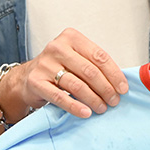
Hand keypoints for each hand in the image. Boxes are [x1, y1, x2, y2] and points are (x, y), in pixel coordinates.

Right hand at [7, 28, 128, 119]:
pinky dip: (75, 106)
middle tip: (114, 101)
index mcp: (71, 37)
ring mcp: (45, 64)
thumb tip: (120, 83)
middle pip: (89, 70)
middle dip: (106, 88)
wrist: (26, 78)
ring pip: (76, 84)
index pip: (99, 56)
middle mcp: (57, 47)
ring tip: (102, 108)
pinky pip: (59, 97)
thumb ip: (94, 65)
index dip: (114, 74)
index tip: (123, 88)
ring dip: (93, 99)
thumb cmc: (58, 68)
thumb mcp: (76, 58)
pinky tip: (86, 113)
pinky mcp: (36, 81)